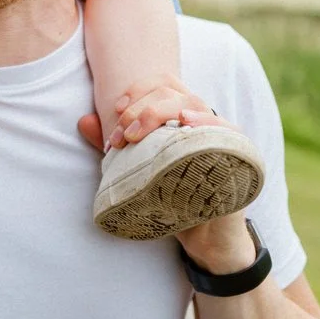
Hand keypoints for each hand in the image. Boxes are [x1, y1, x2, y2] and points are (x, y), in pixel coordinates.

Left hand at [74, 75, 255, 262]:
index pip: (160, 84)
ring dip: (160, 113)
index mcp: (178, 115)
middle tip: (122, 136)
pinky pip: (224, 127)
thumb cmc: (171, 197)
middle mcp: (200, 118)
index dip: (137, 90)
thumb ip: (114, 146)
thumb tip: (83, 120)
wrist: (203, 234)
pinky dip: (205, 120)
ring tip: (137, 132)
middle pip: (170, 92)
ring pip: (192, 103)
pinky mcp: (236, 151)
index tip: (116, 111)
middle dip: (140, 109)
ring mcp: (219, 133)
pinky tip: (185, 122)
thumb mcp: (138, 169)